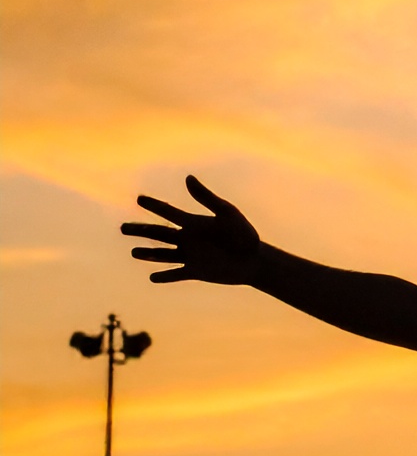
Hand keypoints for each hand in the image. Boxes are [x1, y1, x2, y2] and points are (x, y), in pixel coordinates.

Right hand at [125, 177, 266, 285]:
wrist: (256, 260)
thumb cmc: (244, 234)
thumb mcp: (226, 213)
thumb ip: (206, 198)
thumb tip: (187, 177)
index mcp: (194, 223)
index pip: (170, 212)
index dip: (154, 205)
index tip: (139, 198)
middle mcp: (189, 239)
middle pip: (159, 234)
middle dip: (141, 231)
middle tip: (122, 228)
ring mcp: (191, 256)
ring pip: (164, 255)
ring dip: (149, 254)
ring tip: (134, 253)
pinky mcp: (196, 272)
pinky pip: (176, 274)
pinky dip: (165, 276)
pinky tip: (152, 278)